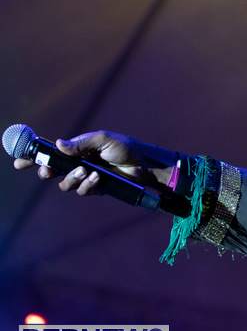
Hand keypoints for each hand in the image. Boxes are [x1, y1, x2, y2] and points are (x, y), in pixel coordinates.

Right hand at [13, 131, 177, 195]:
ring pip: (65, 184)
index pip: (50, 153)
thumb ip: (80, 144)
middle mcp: (77, 163)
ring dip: (71, 179)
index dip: (33, 157)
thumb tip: (58, 145)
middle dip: (45, 172)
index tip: (19, 161)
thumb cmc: (124, 147)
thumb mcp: (102, 139)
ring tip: (84, 171)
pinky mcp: (95, 188)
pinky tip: (97, 177)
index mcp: (76, 149)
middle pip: (51, 171)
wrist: (143, 163)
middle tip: (47, 172)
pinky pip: (82, 191)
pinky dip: (87, 185)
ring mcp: (85, 177)